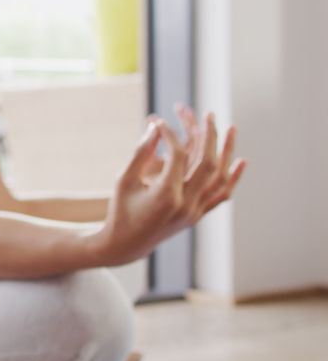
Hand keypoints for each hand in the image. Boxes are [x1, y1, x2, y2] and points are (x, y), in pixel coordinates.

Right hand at [97, 106, 245, 265]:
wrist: (125, 245)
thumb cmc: (120, 210)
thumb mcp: (124, 180)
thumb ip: (141, 152)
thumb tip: (156, 126)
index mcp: (165, 195)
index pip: (178, 155)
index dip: (171, 134)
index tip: (161, 122)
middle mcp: (185, 204)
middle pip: (207, 163)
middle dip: (209, 135)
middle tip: (208, 115)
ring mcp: (194, 212)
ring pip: (220, 177)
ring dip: (228, 152)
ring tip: (231, 128)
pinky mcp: (197, 216)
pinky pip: (221, 195)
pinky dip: (233, 177)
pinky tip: (241, 160)